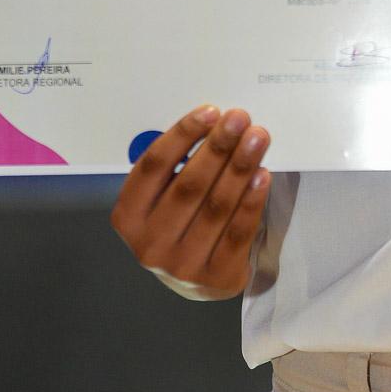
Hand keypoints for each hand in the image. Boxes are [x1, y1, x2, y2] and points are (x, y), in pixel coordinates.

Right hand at [110, 105, 270, 299]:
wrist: (195, 279)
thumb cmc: (178, 224)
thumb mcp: (160, 200)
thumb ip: (174, 168)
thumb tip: (212, 123)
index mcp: (128, 217)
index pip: (154, 167)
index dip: (182, 136)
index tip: (209, 111)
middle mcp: (150, 244)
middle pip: (189, 185)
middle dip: (218, 147)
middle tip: (239, 118)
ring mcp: (182, 265)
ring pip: (217, 206)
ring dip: (240, 166)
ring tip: (257, 137)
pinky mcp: (216, 277)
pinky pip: (238, 231)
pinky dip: (252, 200)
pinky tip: (262, 174)